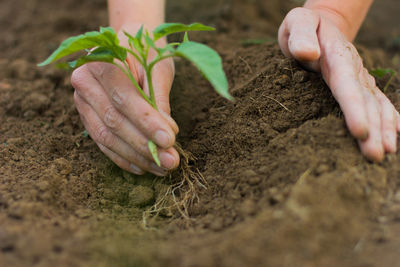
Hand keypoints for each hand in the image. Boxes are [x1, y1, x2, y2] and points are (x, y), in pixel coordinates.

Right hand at [71, 23, 179, 175]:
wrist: (124, 44)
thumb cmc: (145, 51)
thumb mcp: (157, 66)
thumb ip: (158, 98)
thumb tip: (167, 133)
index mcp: (100, 62)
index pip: (124, 98)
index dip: (146, 122)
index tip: (169, 139)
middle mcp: (84, 83)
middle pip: (114, 122)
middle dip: (144, 145)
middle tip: (171, 161)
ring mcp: (82, 103)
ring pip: (107, 137)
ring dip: (137, 157)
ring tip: (163, 167)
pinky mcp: (86, 118)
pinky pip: (103, 144)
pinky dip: (124, 158)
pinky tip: (144, 168)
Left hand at [278, 7, 399, 161]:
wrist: (320, 24)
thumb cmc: (303, 27)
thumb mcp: (296, 22)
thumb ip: (301, 35)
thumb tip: (308, 54)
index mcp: (337, 56)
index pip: (346, 85)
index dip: (354, 109)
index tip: (360, 132)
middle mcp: (353, 68)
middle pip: (365, 100)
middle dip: (373, 129)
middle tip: (375, 155)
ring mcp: (359, 77)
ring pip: (375, 104)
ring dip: (383, 129)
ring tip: (385, 154)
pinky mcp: (359, 84)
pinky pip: (377, 102)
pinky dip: (388, 119)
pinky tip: (395, 137)